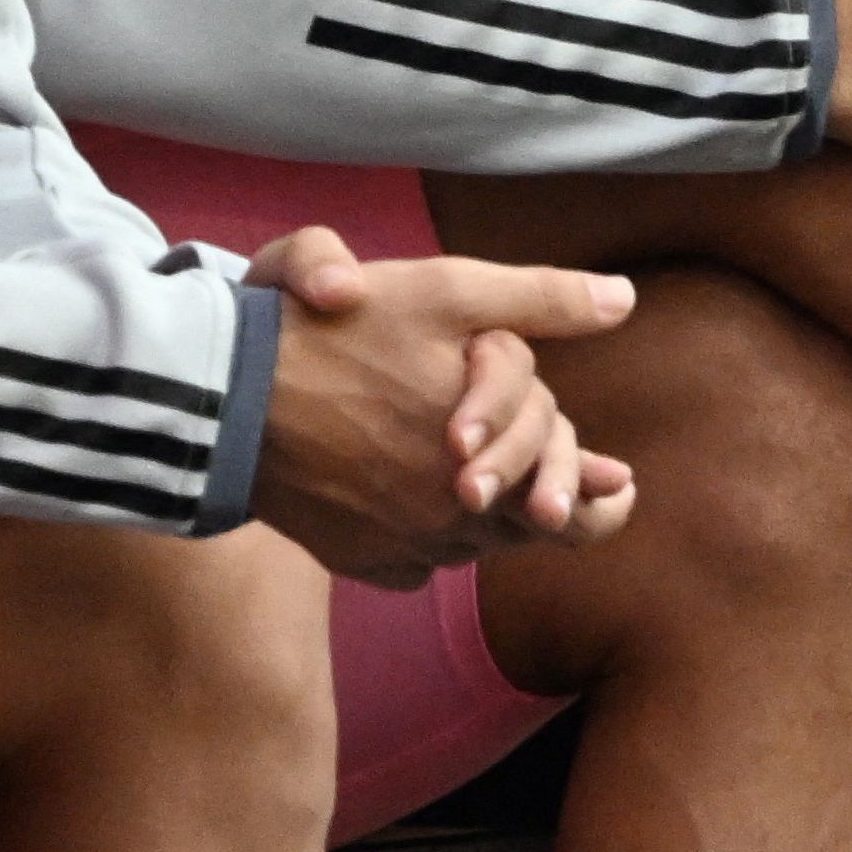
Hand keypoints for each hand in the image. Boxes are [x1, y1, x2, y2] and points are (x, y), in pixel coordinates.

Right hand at [245, 224, 640, 588]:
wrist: (228, 397)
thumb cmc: (341, 333)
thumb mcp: (448, 292)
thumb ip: (542, 300)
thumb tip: (624, 300)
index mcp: (491, 467)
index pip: (574, 514)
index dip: (598, 498)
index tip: (617, 483)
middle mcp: (450, 522)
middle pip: (523, 529)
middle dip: (542, 497)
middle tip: (553, 487)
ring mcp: (400, 547)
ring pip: (469, 543)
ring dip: (484, 513)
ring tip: (480, 473)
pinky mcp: (355, 558)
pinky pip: (412, 559)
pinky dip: (423, 530)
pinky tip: (416, 494)